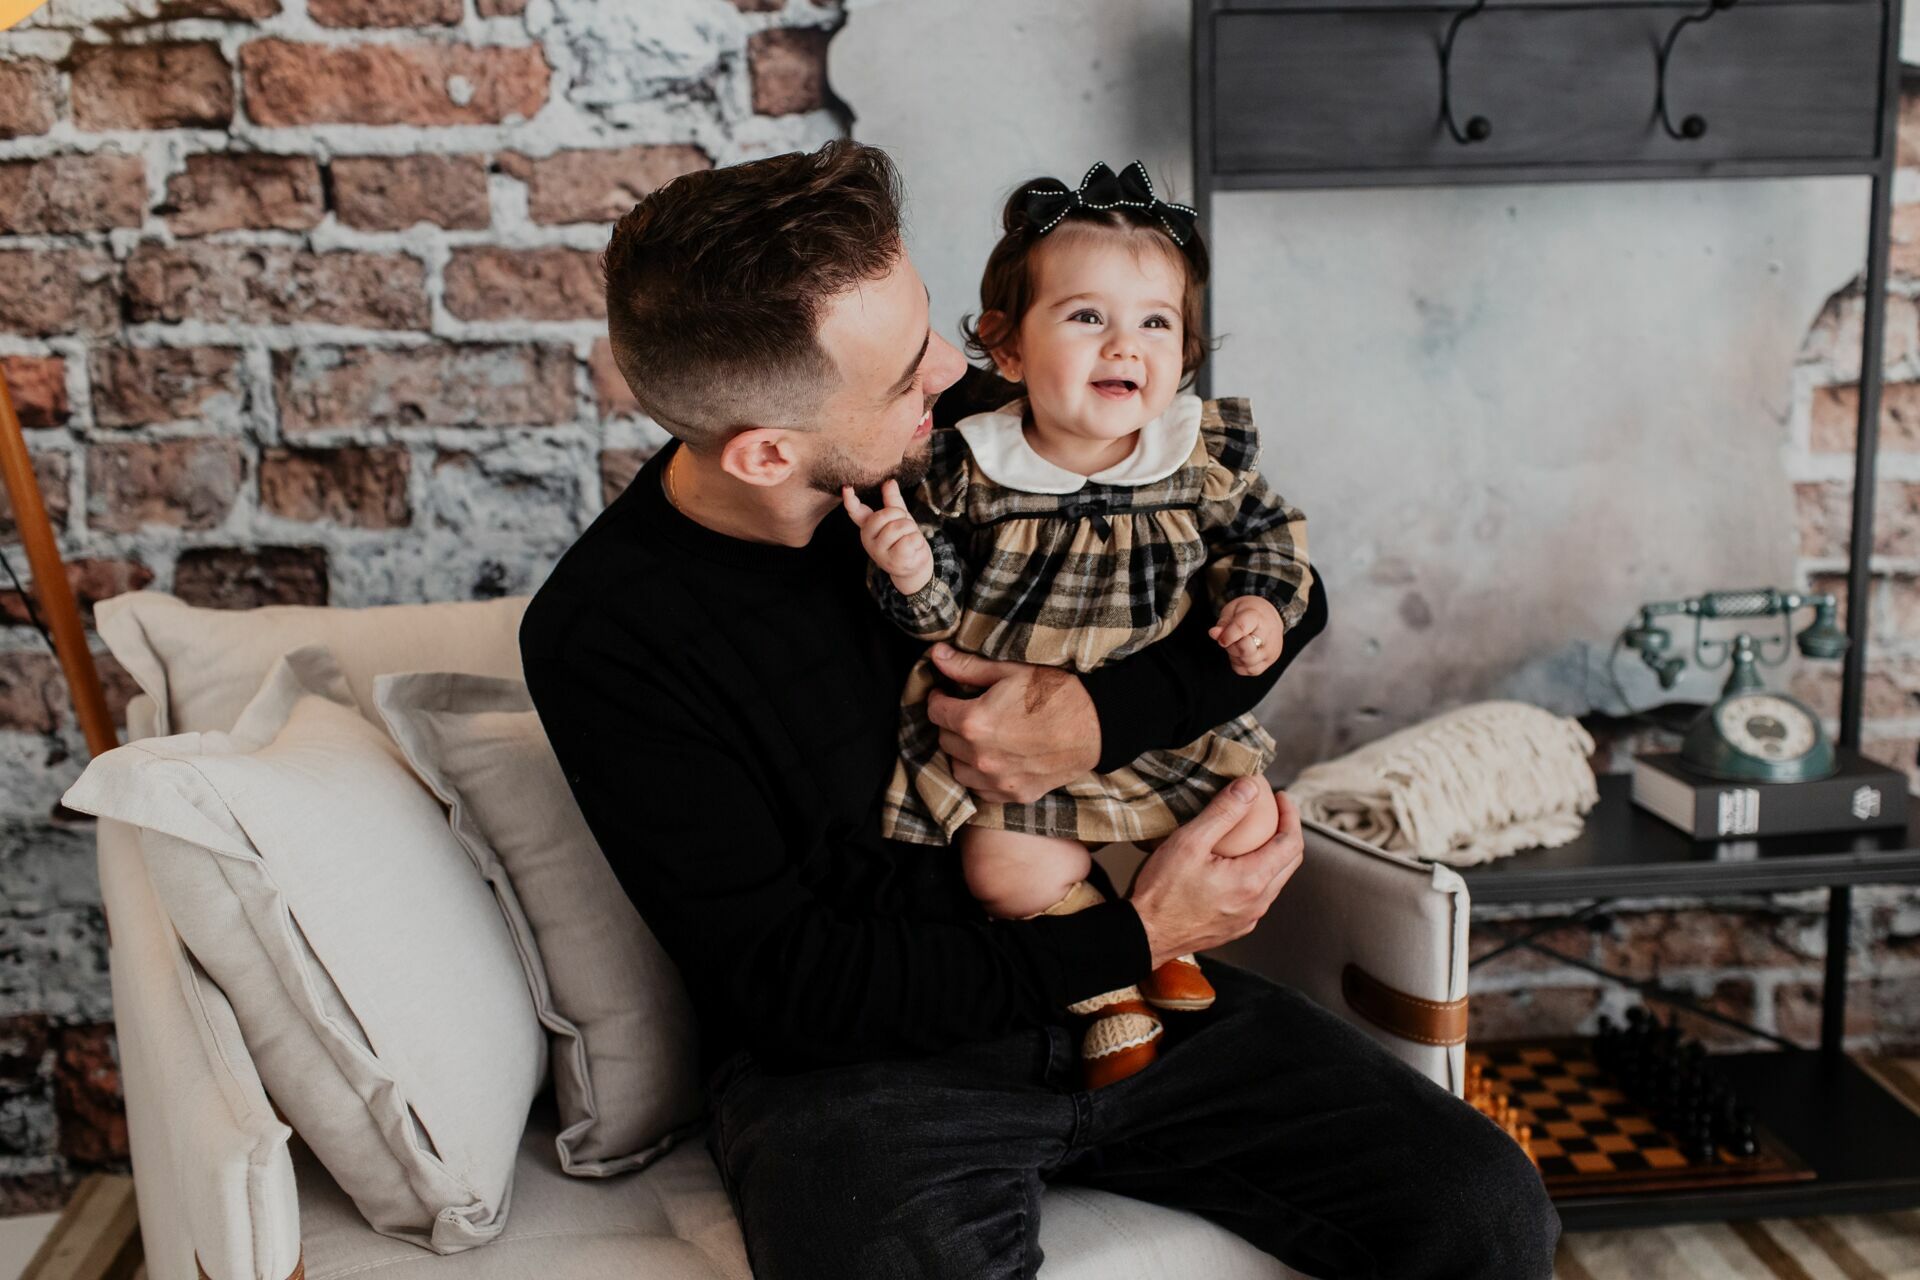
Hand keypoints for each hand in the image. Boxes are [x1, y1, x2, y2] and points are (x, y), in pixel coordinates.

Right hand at [842, 479, 931, 594]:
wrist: (915, 568)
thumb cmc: (905, 540)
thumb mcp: (899, 518)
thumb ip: (892, 501)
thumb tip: (889, 482)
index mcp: (868, 526)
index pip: (856, 511)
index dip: (851, 500)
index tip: (846, 487)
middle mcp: (868, 539)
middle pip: (887, 514)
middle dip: (902, 518)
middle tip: (905, 529)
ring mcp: (879, 552)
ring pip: (899, 527)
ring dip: (912, 531)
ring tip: (910, 540)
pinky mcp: (893, 561)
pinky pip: (909, 540)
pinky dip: (917, 541)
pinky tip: (913, 549)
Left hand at [925, 644, 1100, 803]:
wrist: (1096, 724)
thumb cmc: (1055, 692)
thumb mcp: (1010, 672)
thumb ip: (968, 668)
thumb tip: (936, 655)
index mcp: (973, 722)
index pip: (935, 712)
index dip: (940, 698)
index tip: (947, 694)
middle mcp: (980, 756)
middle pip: (944, 740)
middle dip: (952, 724)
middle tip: (968, 712)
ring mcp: (998, 780)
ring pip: (958, 768)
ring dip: (962, 753)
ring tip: (980, 737)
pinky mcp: (1015, 794)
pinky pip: (981, 790)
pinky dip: (981, 776)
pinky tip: (995, 759)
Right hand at [1129, 782, 1303, 968]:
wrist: (1144, 935)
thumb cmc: (1162, 891)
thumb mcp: (1189, 841)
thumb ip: (1223, 811)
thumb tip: (1250, 787)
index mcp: (1252, 881)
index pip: (1291, 843)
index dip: (1291, 815)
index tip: (1279, 798)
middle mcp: (1257, 903)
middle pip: (1289, 862)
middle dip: (1286, 832)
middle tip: (1272, 811)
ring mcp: (1248, 919)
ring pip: (1274, 881)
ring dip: (1272, 854)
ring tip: (1255, 834)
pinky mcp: (1235, 927)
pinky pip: (1258, 897)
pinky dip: (1256, 874)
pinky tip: (1236, 864)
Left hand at [1209, 596, 1283, 676]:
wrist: (1270, 616)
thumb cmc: (1250, 612)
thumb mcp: (1233, 610)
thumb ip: (1223, 623)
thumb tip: (1213, 633)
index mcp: (1257, 616)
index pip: (1241, 628)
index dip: (1227, 635)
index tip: (1220, 636)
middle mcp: (1268, 636)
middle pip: (1244, 650)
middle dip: (1231, 646)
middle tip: (1230, 638)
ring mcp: (1270, 651)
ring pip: (1246, 663)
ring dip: (1234, 655)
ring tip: (1237, 643)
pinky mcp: (1268, 662)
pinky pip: (1248, 670)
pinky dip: (1240, 663)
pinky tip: (1241, 652)